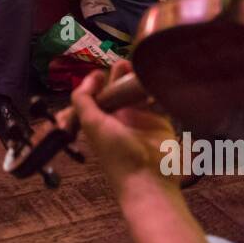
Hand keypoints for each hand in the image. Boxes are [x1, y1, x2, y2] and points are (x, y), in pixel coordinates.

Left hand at [72, 61, 178, 192]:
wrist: (149, 179)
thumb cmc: (118, 155)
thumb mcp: (93, 124)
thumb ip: (83, 100)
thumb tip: (90, 77)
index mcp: (100, 120)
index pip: (96, 96)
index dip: (97, 83)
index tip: (101, 72)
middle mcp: (119, 119)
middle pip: (118, 91)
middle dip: (118, 76)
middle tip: (123, 62)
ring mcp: (140, 119)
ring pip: (137, 92)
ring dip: (136, 79)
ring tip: (138, 65)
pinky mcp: (160, 121)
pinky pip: (157, 100)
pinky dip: (156, 88)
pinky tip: (155, 77)